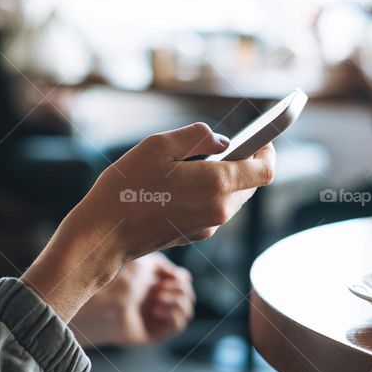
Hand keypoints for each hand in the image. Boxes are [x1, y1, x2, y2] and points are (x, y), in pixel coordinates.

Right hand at [22, 122, 274, 320]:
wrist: (104, 235)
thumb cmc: (126, 187)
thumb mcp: (158, 145)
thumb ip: (197, 136)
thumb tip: (221, 142)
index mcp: (217, 184)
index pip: (265, 169)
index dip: (267, 150)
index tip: (260, 138)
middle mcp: (219, 209)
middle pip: (250, 183)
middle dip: (242, 162)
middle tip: (220, 146)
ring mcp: (208, 226)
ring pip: (232, 198)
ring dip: (224, 179)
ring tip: (195, 164)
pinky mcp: (194, 235)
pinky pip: (214, 209)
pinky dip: (208, 194)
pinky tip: (182, 186)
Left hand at [69, 253, 194, 346]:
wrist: (109, 305)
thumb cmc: (123, 283)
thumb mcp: (143, 263)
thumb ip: (163, 263)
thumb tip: (180, 276)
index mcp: (154, 284)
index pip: (183, 281)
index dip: (182, 278)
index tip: (171, 275)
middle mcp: (158, 301)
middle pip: (188, 295)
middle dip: (179, 288)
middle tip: (160, 289)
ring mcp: (159, 318)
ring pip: (187, 310)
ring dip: (177, 301)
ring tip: (158, 300)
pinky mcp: (157, 333)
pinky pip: (179, 325)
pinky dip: (173, 314)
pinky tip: (156, 311)